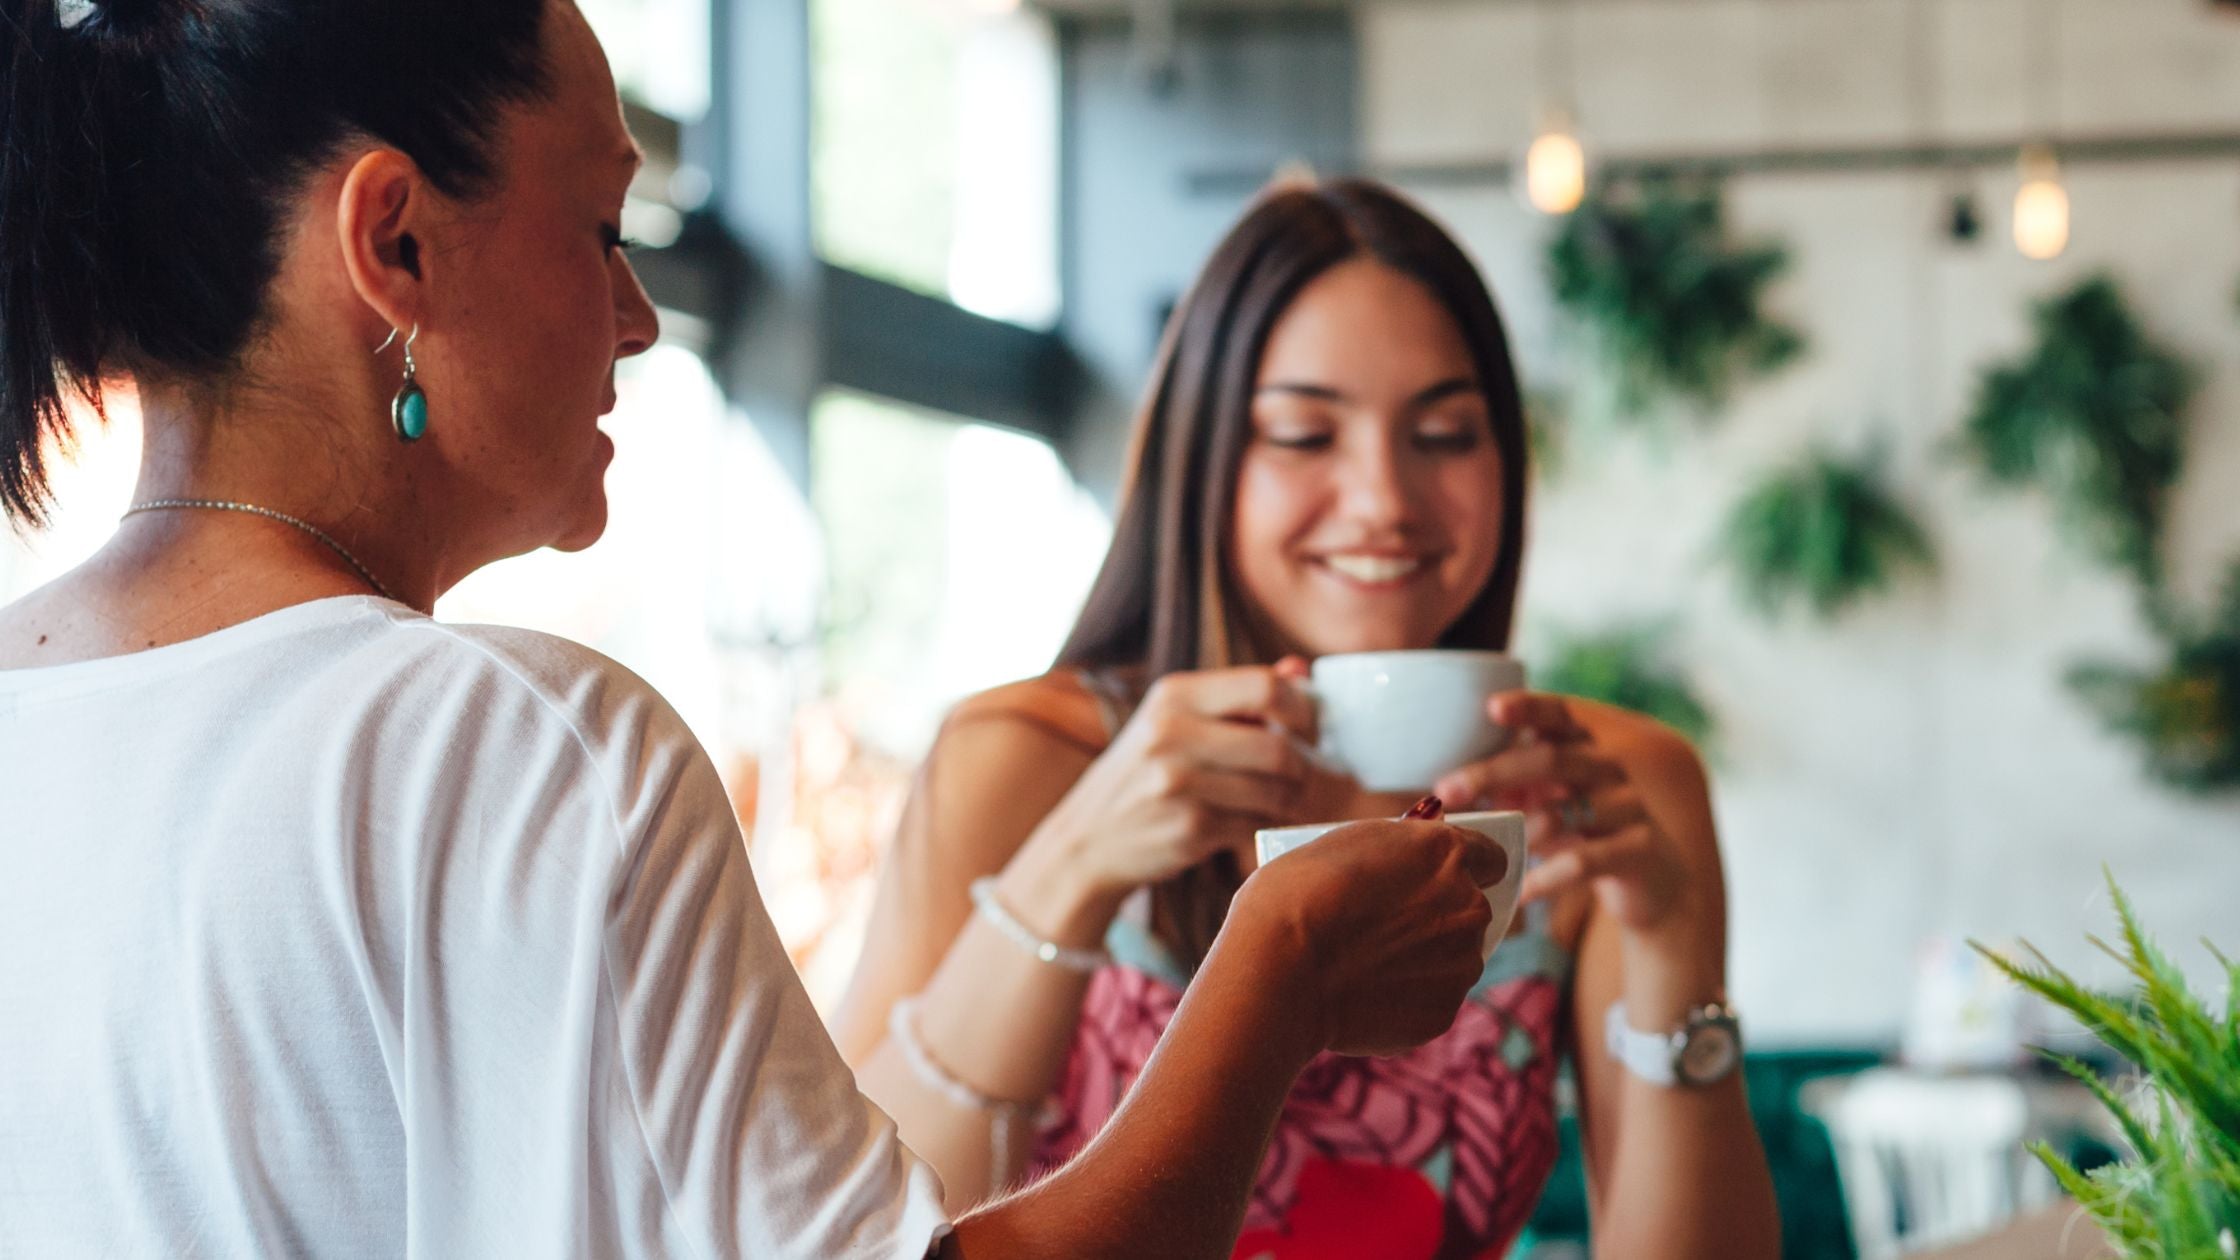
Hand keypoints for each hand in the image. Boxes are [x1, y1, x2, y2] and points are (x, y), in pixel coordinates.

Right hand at [1022, 662, 1329, 910]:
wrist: (1088, 838)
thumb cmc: (1144, 771)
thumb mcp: (1176, 719)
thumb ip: (1238, 695)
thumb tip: (1300, 668)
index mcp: (1174, 695)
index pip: (1265, 687)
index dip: (1302, 710)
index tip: (1306, 728)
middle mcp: (1172, 734)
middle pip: (1278, 747)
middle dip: (1301, 766)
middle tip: (1297, 773)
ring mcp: (1179, 785)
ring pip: (1275, 791)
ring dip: (1288, 799)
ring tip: (1274, 798)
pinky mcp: (1190, 830)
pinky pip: (1257, 824)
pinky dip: (1262, 824)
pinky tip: (1243, 821)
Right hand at [1228, 809, 1506, 1056]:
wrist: (1278, 969)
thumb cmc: (1295, 897)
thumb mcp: (1345, 847)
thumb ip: (1393, 857)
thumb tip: (1403, 872)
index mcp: (1445, 853)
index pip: (1490, 857)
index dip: (1463, 868)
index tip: (1437, 880)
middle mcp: (1468, 906)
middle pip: (1470, 911)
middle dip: (1437, 918)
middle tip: (1384, 929)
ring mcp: (1461, 964)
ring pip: (1453, 960)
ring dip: (1423, 961)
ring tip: (1363, 966)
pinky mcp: (1443, 1013)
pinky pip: (1430, 1001)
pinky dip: (1403, 1000)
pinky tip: (1359, 996)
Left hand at [1433, 693, 1693, 936]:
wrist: (1655, 884)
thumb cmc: (1585, 832)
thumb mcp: (1549, 802)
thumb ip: (1512, 785)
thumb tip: (1446, 785)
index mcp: (1587, 748)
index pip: (1561, 715)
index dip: (1530, 707)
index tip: (1491, 707)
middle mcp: (1611, 770)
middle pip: (1553, 759)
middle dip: (1494, 772)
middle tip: (1446, 789)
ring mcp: (1629, 808)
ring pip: (1566, 813)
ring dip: (1517, 831)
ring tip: (1480, 847)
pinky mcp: (1638, 850)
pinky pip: (1584, 862)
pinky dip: (1546, 878)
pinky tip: (1520, 892)